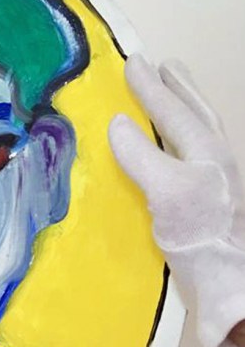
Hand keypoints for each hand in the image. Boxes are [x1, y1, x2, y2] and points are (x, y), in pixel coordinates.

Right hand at [109, 54, 244, 346]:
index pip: (173, 111)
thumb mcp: (167, 193)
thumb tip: (117, 124)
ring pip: (199, 132)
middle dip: (179, 88)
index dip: (150, 88)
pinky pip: (191, 153)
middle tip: (164, 66)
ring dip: (183, 109)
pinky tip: (168, 151)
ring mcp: (215, 180)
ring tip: (170, 96)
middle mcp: (215, 159)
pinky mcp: (209, 203)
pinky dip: (178, 139)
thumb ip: (142, 156)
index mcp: (205, 150)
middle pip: (197, 113)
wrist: (228, 283)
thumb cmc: (200, 235)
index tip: (131, 63)